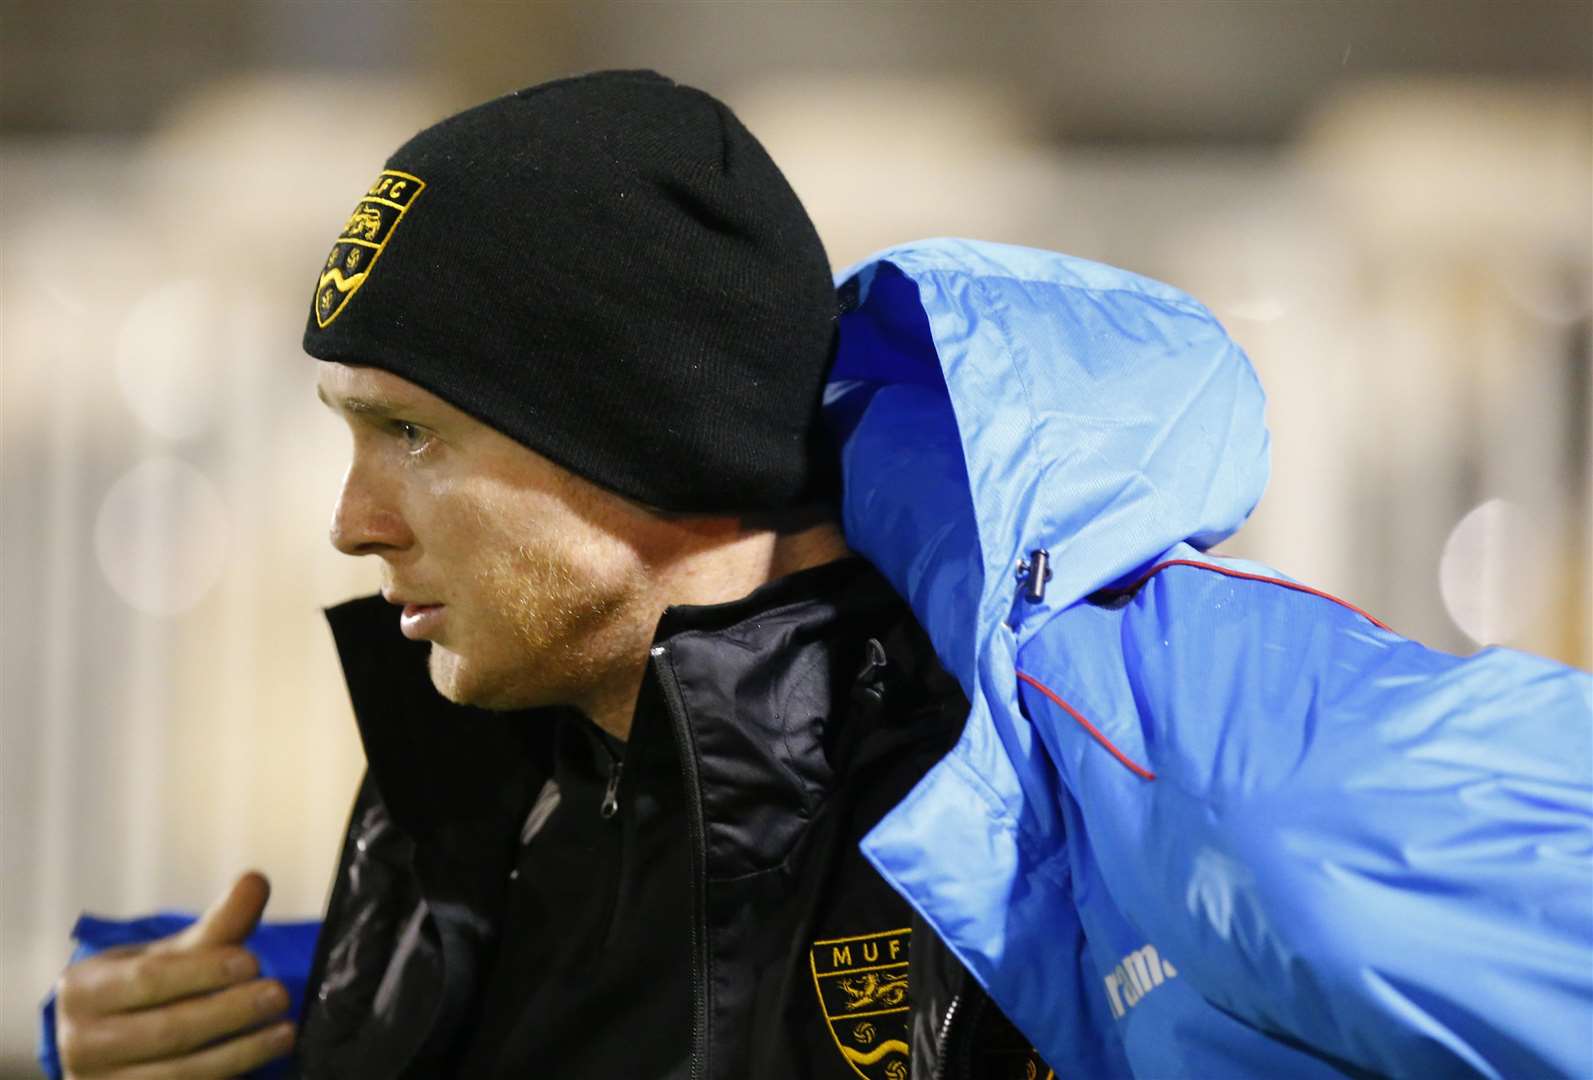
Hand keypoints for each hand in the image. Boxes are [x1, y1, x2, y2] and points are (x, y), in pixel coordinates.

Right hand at [55, 871, 295, 1078]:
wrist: (112, 1045)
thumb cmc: (147, 989)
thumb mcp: (174, 955)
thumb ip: (218, 924)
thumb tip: (256, 880)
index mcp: (82, 991)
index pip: (148, 978)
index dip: (203, 971)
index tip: (254, 962)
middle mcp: (79, 1044)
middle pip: (165, 1030)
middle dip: (228, 1012)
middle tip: (280, 995)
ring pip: (176, 1075)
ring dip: (238, 1054)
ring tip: (285, 1032)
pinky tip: (260, 1065)